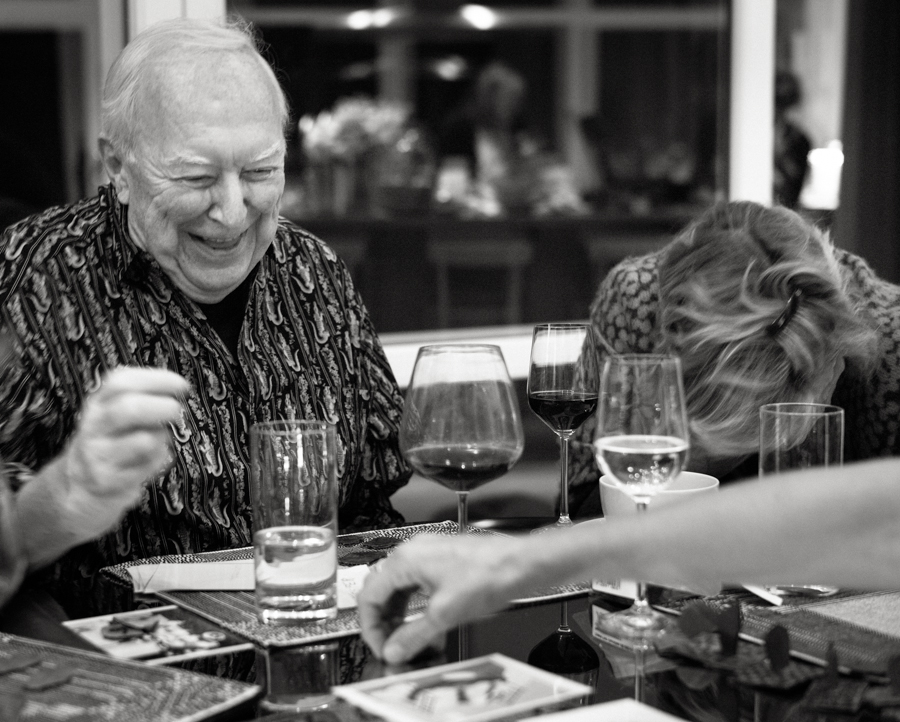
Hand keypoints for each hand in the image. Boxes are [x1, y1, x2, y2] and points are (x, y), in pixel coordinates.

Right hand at [20, 366, 189, 565]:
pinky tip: (146, 463)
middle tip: (178, 411)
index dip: (156, 380)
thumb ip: (142, 398)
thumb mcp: (116, 414)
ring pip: (145, 441)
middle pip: (130, 409)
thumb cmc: (111, 443)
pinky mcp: (106, 481)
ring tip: (156, 441)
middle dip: (163, 408)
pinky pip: (149, 466)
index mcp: (97, 404)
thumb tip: (179, 387)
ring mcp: (97, 454)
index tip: (182, 386)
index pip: (120, 382)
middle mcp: (93, 426)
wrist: (78, 488)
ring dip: (162, 439)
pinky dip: (158, 461)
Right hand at [358, 534, 527, 664]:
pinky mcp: (441, 558)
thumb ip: (414, 636)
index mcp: (406, 560)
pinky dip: (416, 606)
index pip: (369, 596)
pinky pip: (416, 583)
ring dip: (400, 616)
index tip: (381, 646)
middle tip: (392, 646)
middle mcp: (413, 551)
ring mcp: (427, 552)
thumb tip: (394, 650)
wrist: (520, 562)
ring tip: (409, 640)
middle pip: (381, 590)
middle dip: (384, 622)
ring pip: (399, 588)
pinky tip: (428, 625)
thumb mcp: (445, 615)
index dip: (371, 627)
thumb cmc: (490, 575)